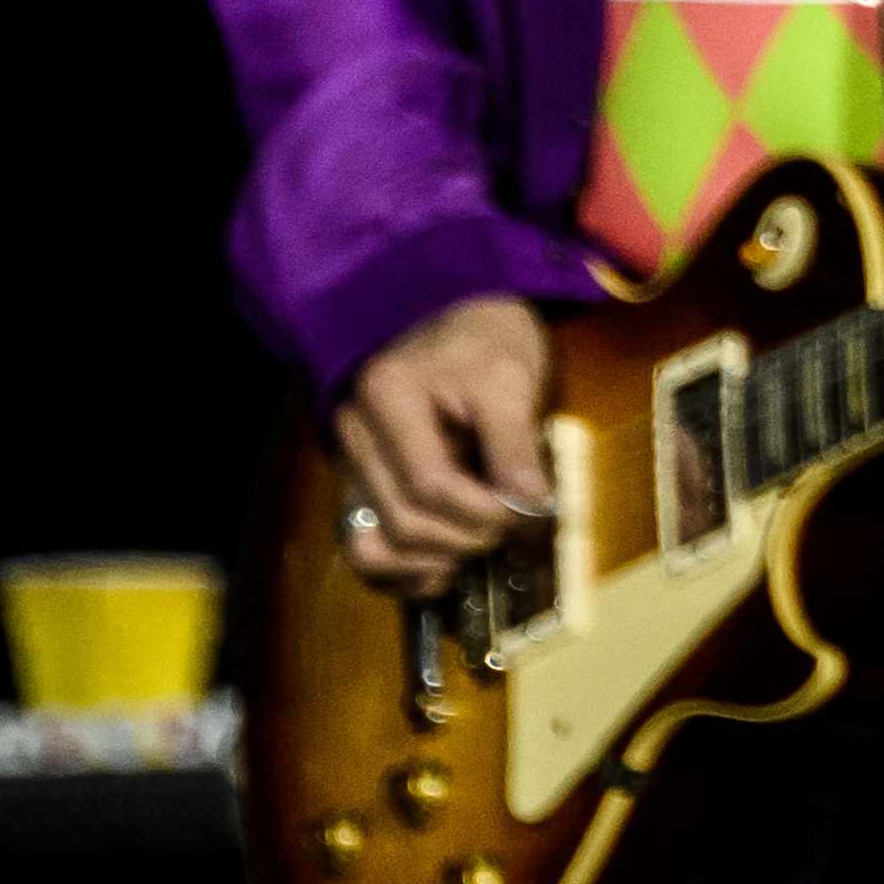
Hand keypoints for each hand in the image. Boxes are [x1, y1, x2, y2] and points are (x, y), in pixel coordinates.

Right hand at [335, 295, 554, 594]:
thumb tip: (532, 507)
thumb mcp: (510, 375)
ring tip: (479, 547)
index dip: (482, 511)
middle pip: (401, 520)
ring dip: (429, 562)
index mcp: (387, 396)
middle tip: (513, 529)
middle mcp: (355, 436)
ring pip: (371, 545)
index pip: (429, 483)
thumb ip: (515, 442)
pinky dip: (401, 570)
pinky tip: (444, 567)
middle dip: (465, 538)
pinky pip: (365, 546)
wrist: (456, 313)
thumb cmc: (485, 336)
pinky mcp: (361, 486)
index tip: (528, 512)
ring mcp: (351, 465)